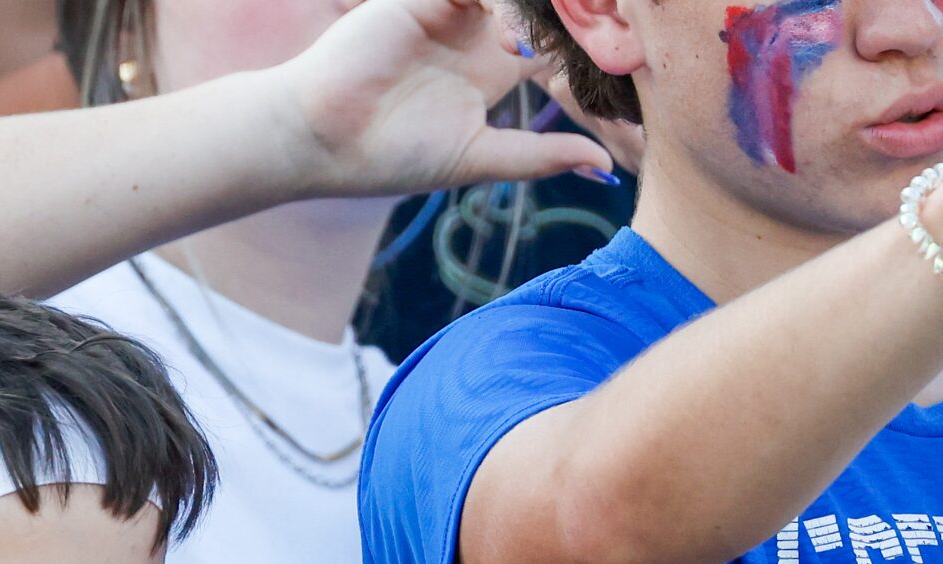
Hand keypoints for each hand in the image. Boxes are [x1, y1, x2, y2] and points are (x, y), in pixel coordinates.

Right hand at [270, 0, 609, 199]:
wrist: (322, 139)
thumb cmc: (389, 155)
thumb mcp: (477, 158)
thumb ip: (538, 156)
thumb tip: (603, 167)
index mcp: (495, 66)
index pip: (557, 40)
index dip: (589, 47)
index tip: (619, 70)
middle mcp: (479, 27)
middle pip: (542, 6)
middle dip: (575, 16)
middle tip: (605, 42)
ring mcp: (453, 5)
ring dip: (539, 14)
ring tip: (540, 56)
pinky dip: (505, 5)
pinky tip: (511, 43)